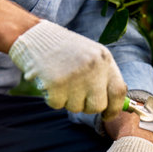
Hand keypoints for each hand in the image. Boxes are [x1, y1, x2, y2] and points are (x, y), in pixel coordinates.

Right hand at [9, 20, 126, 119]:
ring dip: (67, 100)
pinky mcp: (56, 83)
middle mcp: (93, 67)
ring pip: (76, 108)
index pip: (118, 92)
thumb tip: (115, 105)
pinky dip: (52, 98)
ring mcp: (75, 75)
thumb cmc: (65, 50)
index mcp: (104, 59)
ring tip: (61, 80)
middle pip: (98, 106)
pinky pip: (58, 105)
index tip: (108, 115)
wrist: (34, 35)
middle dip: (87, 106)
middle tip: (76, 95)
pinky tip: (49, 82)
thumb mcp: (91, 56)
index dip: (115, 109)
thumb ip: (104, 77)